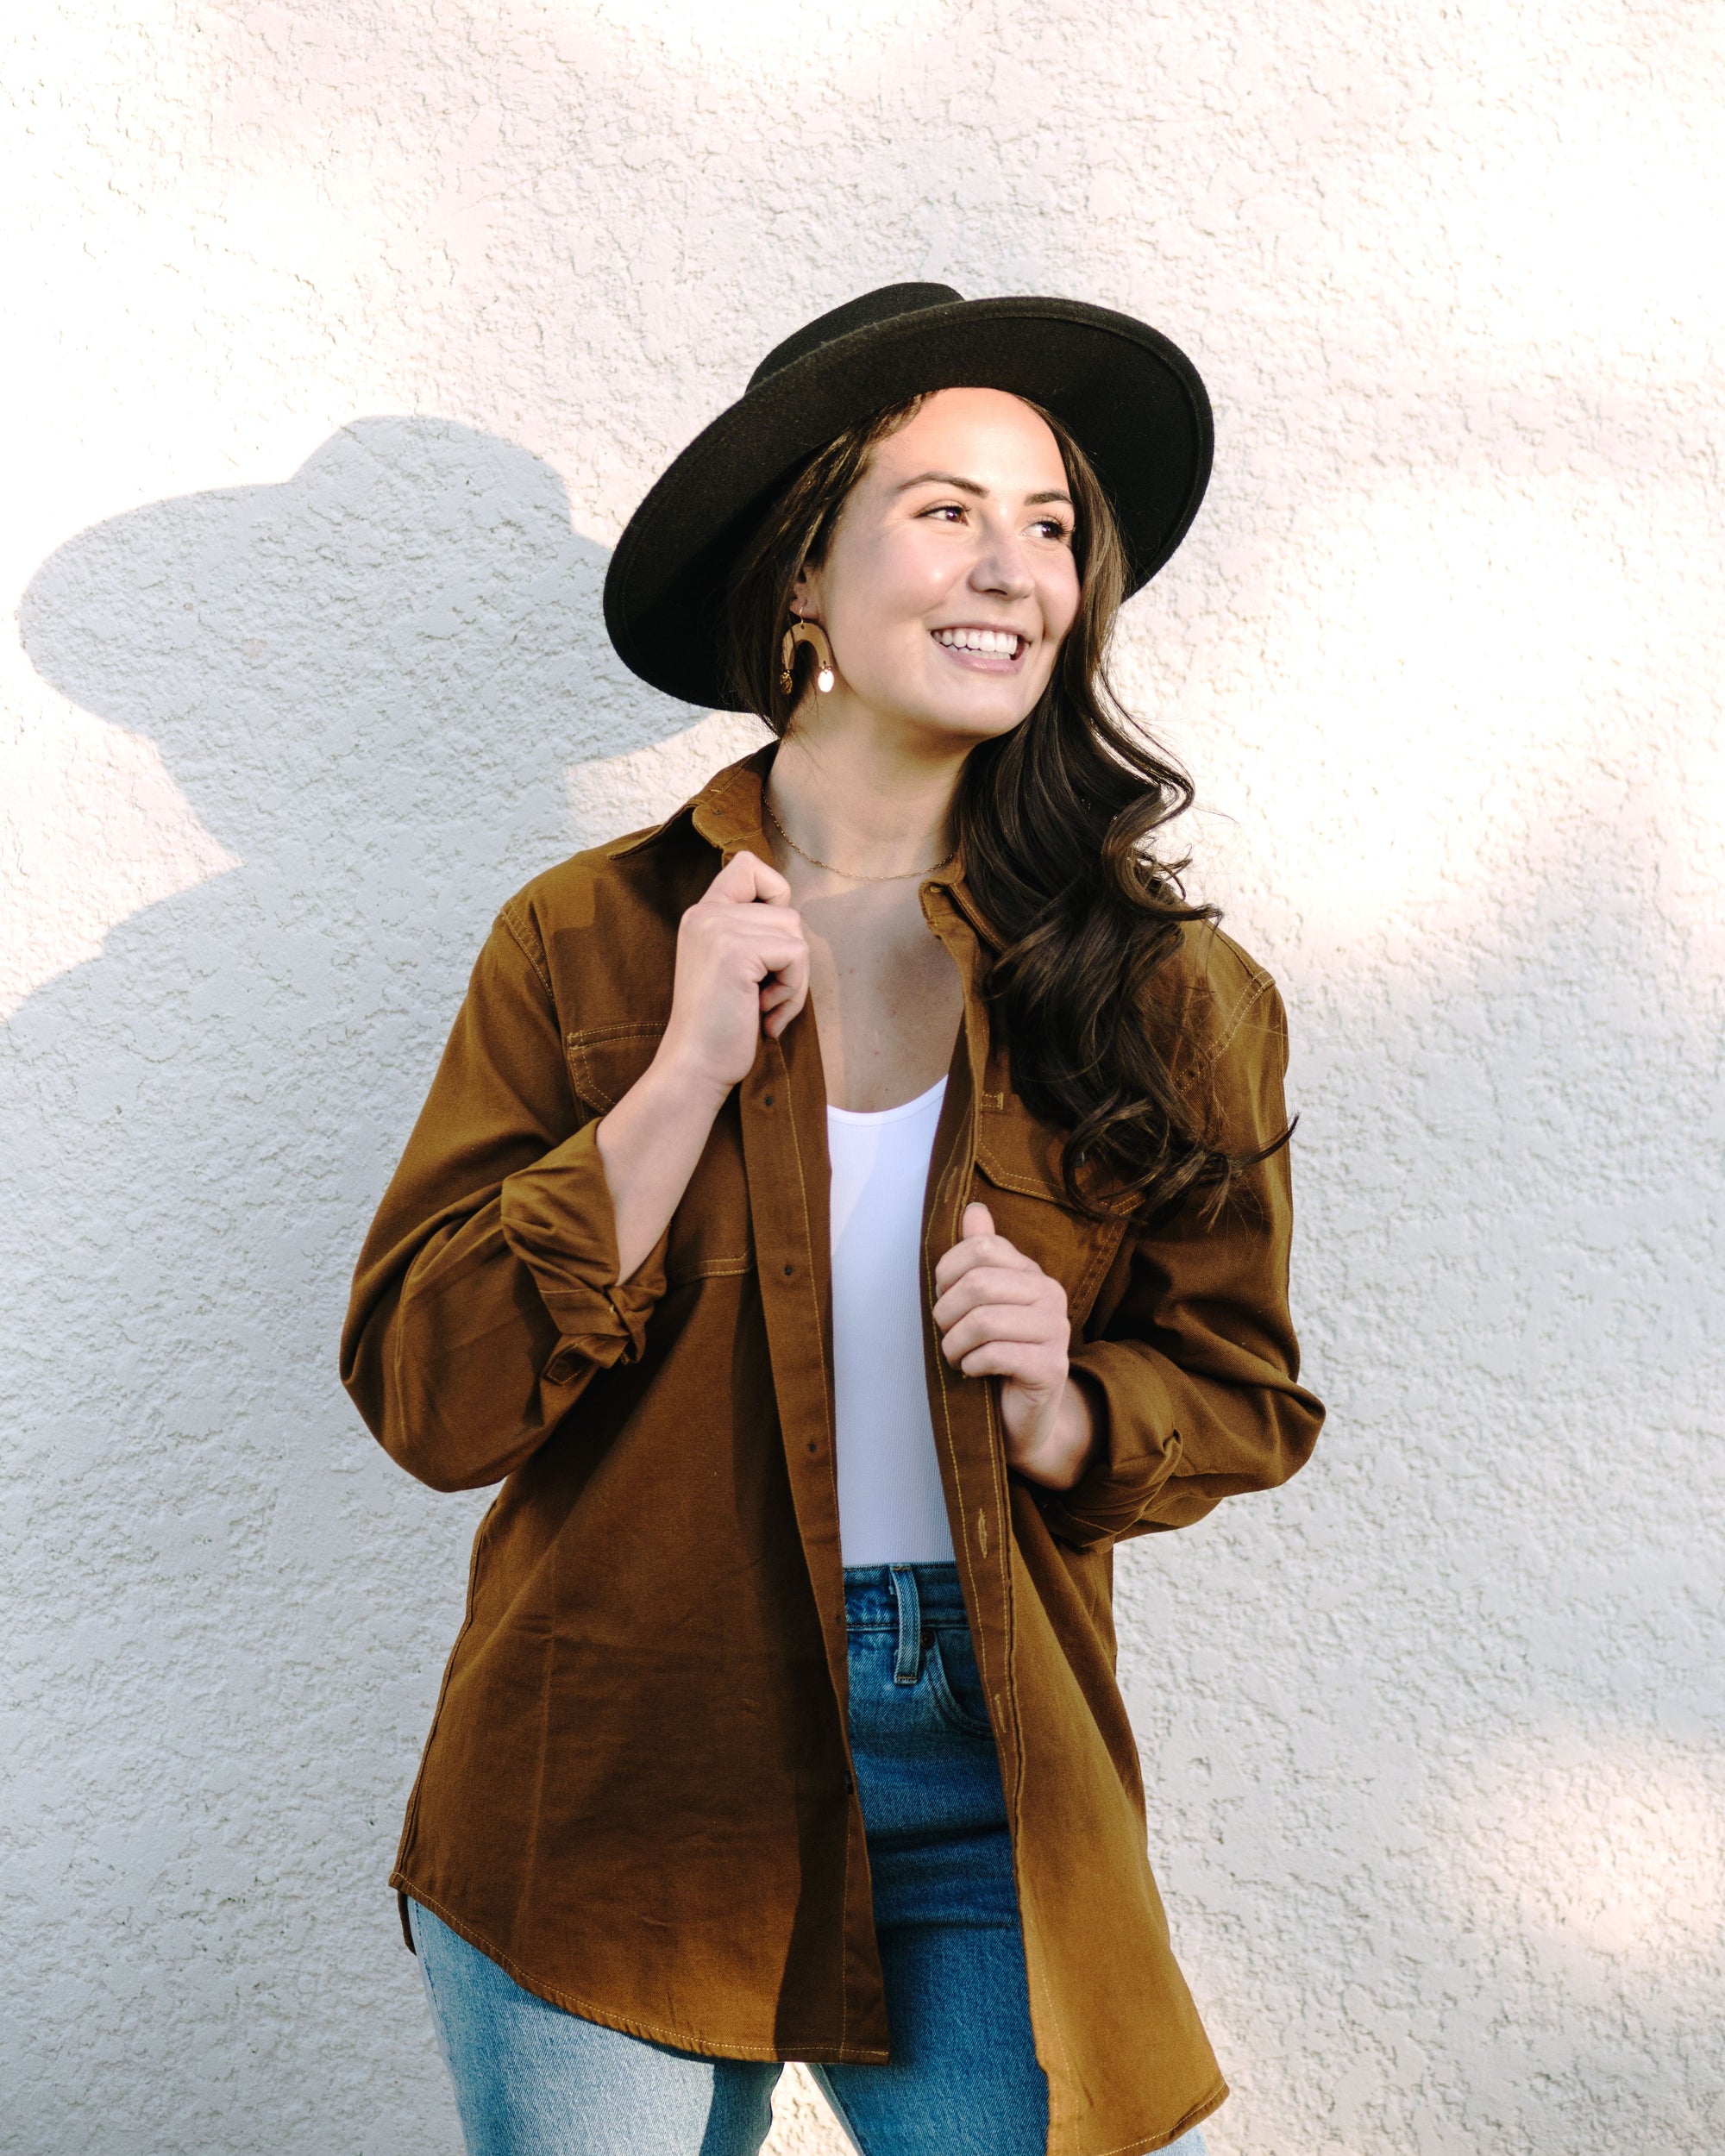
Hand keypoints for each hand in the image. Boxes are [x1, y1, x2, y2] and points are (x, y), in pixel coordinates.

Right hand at [655, 849, 809, 1101]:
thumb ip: (750, 933)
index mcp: (702, 914)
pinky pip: (795, 955)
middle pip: (787, 911)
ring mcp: (717, 929)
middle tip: (763, 997)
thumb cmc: (720, 1028)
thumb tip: (792, 913)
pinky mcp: (734, 952)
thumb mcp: (732, 967)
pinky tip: (762, 1014)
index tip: (769, 945)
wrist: (694, 1067)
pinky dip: (792, 991)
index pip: (747, 865)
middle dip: (790, 961)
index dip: (775, 895)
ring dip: (793, 980)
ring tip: (761, 1007)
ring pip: (795, 934)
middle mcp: (705, 913)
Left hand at [932, 1202, 1098, 1490]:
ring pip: (983, 1321)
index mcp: (1032, 1274)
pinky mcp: (1051, 1368)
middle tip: (946, 1335)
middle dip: (946, 1313)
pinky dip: (970, 1365)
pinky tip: (973, 1372)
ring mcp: (1056, 1332)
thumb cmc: (996, 1356)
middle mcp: (1051, 1296)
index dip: (947, 1274)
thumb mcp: (983, 1303)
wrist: (1022, 1418)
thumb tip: (975, 1209)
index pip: (980, 1248)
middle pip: (978, 1284)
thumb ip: (980, 1256)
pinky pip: (995, 1355)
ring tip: (957, 1356)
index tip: (945, 1300)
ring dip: (954, 1344)